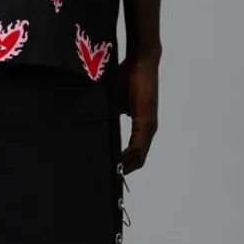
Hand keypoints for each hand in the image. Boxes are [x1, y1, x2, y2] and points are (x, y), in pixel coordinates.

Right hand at [118, 53, 159, 172]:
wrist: (140, 61)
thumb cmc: (127, 76)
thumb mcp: (114, 102)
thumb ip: (109, 115)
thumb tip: (94, 125)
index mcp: (140, 125)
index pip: (134, 153)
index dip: (123, 164)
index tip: (108, 172)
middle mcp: (147, 129)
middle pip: (137, 160)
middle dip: (123, 171)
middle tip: (106, 181)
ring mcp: (148, 126)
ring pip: (139, 156)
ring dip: (125, 167)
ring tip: (110, 175)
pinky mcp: (146, 122)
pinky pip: (138, 146)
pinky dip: (128, 157)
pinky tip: (117, 163)